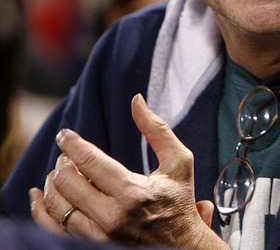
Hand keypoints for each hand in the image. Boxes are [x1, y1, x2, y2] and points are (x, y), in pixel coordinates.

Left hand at [29, 94, 224, 248]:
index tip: (66, 135)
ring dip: (52, 184)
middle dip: (62, 163)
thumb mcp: (179, 161)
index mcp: (133, 192)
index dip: (72, 143)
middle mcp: (112, 215)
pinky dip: (41, 211)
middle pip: (66, 182)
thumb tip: (137, 101)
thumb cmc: (179, 201)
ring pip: (56, 205)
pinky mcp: (91, 245)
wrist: (181, 244)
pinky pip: (52, 228)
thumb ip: (157, 129)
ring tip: (60, 174)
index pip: (88, 161)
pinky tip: (40, 197)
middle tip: (68, 156)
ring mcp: (99, 234)